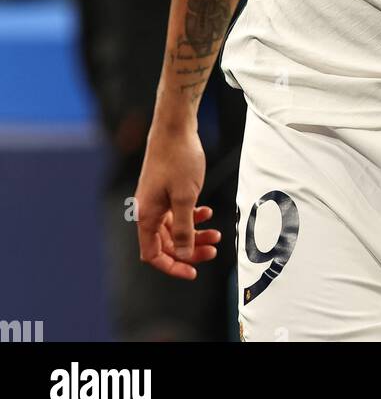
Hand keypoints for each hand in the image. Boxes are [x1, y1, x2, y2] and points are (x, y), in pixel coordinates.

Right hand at [136, 124, 220, 279]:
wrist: (175, 127)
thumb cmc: (178, 159)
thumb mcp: (185, 197)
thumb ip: (184, 229)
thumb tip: (184, 255)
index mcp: (146, 216)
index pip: (153, 255)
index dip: (173, 266)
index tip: (193, 272)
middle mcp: (147, 210)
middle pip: (166, 244)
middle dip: (190, 250)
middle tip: (214, 249)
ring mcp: (156, 200)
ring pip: (174, 228)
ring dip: (194, 234)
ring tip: (216, 233)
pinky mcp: (164, 190)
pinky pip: (176, 213)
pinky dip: (192, 217)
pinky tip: (207, 212)